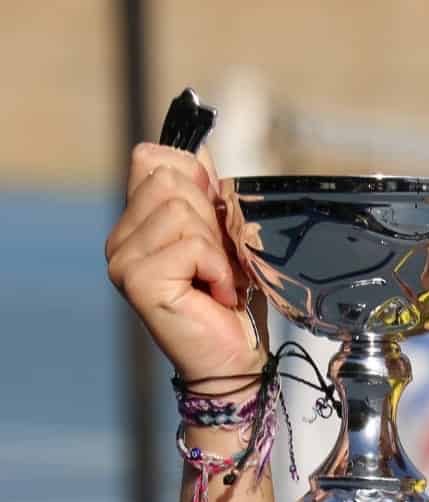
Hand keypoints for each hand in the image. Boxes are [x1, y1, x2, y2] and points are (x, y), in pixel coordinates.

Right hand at [105, 144, 263, 395]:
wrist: (235, 359)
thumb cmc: (232, 301)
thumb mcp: (223, 231)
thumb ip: (204, 188)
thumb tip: (197, 142)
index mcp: (135, 222)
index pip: (150, 158)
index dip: (194, 177)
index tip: (214, 222)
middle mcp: (120, 239)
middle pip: (167, 180)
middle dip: (209, 217)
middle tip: (218, 261)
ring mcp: (123, 260)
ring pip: (179, 210)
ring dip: (215, 247)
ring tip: (218, 279)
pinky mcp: (138, 281)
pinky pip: (190, 245)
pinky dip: (217, 268)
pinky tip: (216, 294)